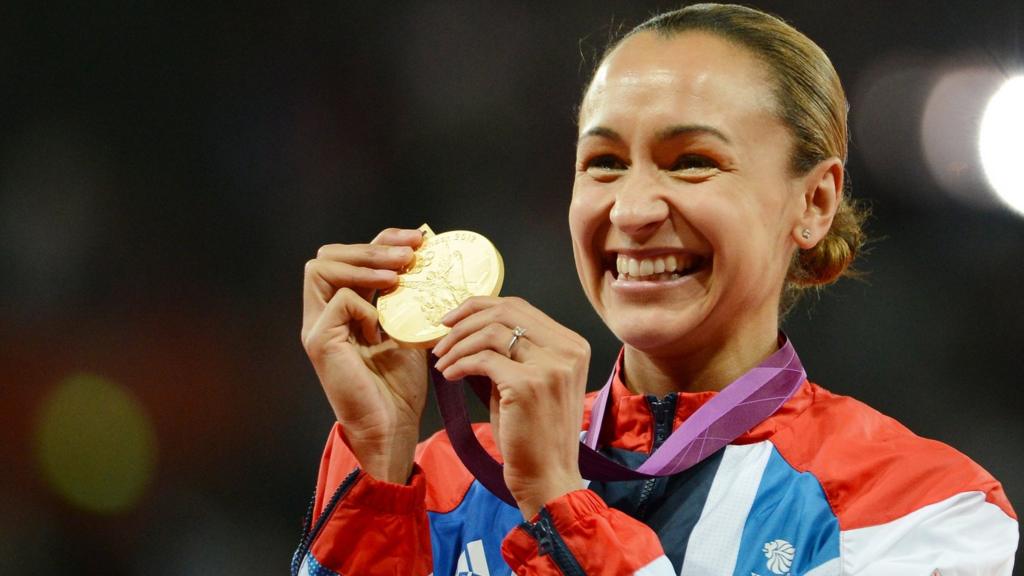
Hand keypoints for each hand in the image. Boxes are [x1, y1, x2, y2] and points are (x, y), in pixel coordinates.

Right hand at [301, 228, 426, 482]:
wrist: (392, 427)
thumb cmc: (400, 386)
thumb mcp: (409, 331)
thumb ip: (407, 298)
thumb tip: (429, 256)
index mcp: (345, 309)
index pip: (353, 257)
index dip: (382, 241)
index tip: (418, 240)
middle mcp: (324, 314)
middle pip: (328, 255)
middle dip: (372, 246)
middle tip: (410, 253)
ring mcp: (317, 327)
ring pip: (321, 268)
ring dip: (365, 264)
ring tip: (399, 274)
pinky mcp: (320, 342)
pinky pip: (339, 300)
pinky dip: (365, 305)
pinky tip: (384, 326)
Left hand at [432, 296, 589, 518]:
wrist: (548, 477)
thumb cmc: (535, 436)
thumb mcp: (531, 382)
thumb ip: (513, 352)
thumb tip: (471, 327)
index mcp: (573, 345)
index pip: (521, 307)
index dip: (481, 306)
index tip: (454, 320)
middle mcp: (568, 350)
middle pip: (506, 311)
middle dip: (465, 319)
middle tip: (441, 337)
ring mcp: (550, 366)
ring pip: (491, 331)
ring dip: (458, 343)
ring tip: (441, 360)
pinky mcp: (527, 384)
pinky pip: (482, 359)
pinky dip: (459, 364)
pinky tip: (448, 376)